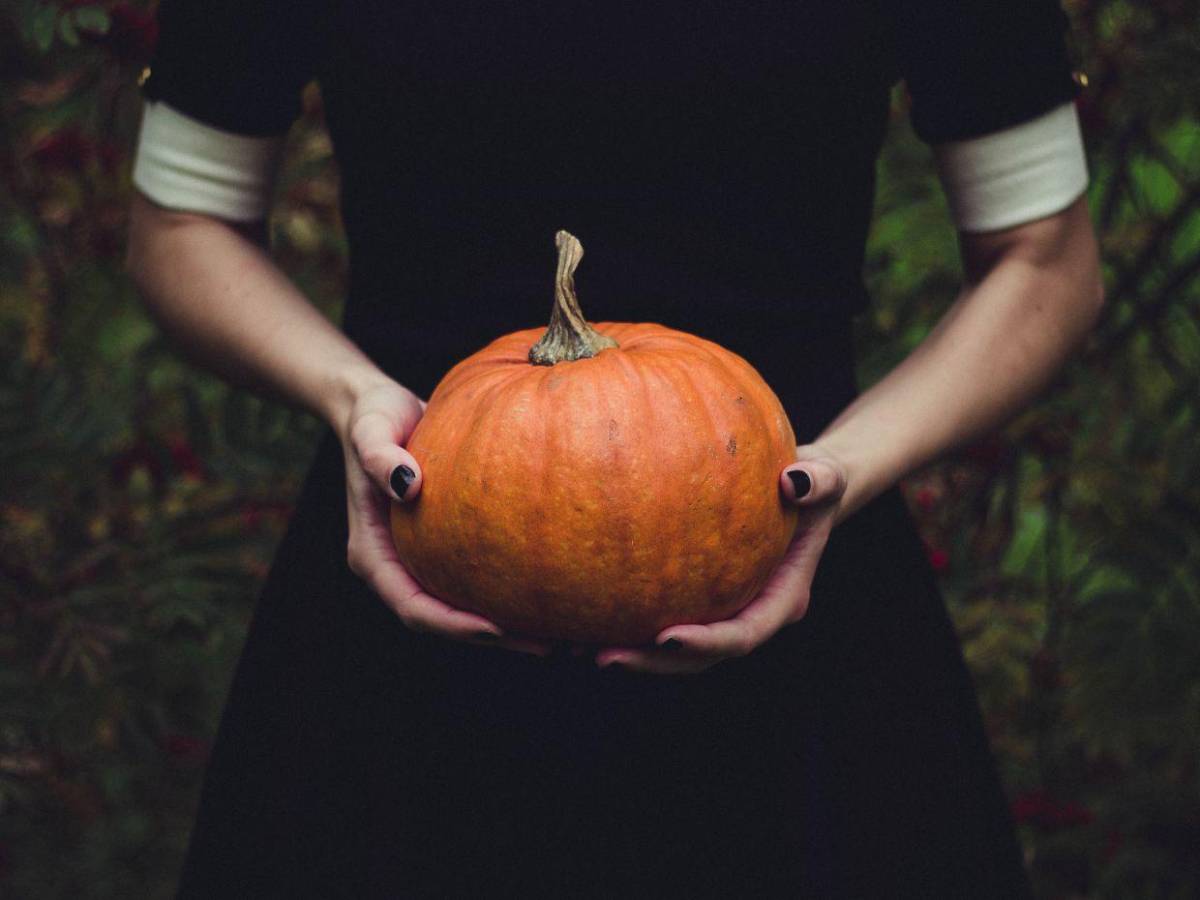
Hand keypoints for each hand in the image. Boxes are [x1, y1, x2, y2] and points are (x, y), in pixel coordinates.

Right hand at [340, 378, 552, 656]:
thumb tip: (408, 485)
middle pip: (444, 620)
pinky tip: (555, 588)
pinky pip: (479, 578)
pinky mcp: (446, 547)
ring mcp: (422, 560)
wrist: (380, 407)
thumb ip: (379, 456)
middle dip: (493, 637)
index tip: (495, 628)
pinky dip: (511, 590)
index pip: (413, 606)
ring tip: (563, 632)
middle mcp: (398, 566)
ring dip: (509, 625)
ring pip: (464, 607)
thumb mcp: (371, 430)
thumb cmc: (373, 417)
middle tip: (548, 645)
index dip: (452, 625)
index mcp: (373, 555)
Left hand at [593, 443, 847, 673]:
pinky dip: (624, 619)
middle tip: (603, 658)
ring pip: (674, 649)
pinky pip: (659, 613)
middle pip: (700, 658)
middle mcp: (749, 614)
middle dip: (653, 663)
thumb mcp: (826, 474)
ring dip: (632, 653)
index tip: (666, 638)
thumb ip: (818, 480)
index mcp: (782, 599)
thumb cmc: (812, 480)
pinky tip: (580, 610)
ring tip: (578, 647)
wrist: (800, 490)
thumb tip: (794, 481)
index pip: (743, 635)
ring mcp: (722, 610)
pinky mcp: (697, 597)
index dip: (707, 644)